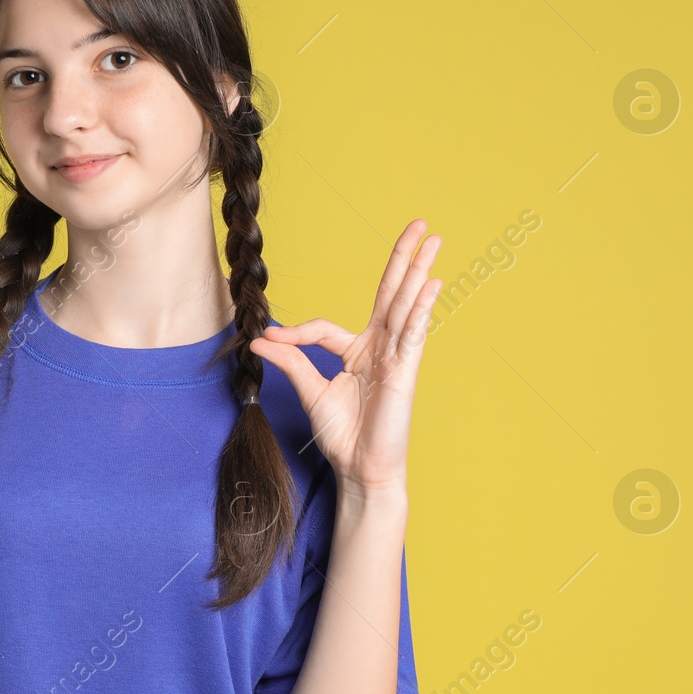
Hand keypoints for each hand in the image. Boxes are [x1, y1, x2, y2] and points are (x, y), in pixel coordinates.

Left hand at [249, 219, 442, 499]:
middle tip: (418, 225)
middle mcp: (380, 348)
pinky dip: (420, 308)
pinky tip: (431, 284)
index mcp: (357, 352)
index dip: (297, 331)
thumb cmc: (343, 435)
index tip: (269, 340)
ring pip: (405, 306)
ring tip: (431, 240)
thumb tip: (260, 338)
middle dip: (404, 259)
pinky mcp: (405, 371)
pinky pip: (412, 334)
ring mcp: (395, 357)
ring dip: (418, 271)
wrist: (360, 469)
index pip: (326, 327)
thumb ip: (291, 361)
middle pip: (391, 294)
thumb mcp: (310, 391)